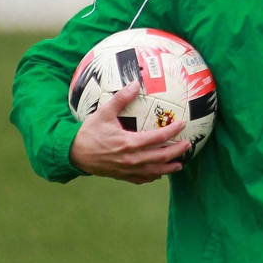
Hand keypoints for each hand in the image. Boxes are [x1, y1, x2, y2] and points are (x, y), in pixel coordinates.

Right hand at [69, 82, 190, 183]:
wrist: (75, 154)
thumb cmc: (89, 133)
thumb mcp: (104, 113)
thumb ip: (121, 98)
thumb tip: (135, 83)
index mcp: (129, 143)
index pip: (157, 138)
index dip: (172, 131)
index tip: (182, 124)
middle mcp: (131, 159)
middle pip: (160, 157)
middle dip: (176, 151)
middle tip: (188, 145)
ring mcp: (128, 169)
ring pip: (154, 171)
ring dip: (169, 167)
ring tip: (180, 164)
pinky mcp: (122, 176)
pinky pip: (142, 179)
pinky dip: (153, 176)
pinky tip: (159, 173)